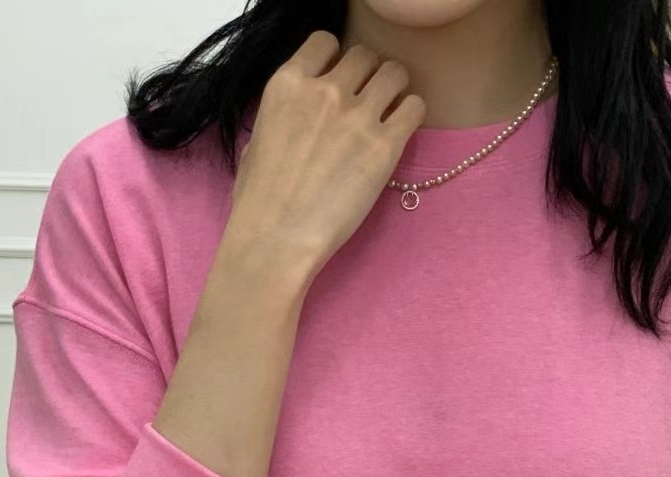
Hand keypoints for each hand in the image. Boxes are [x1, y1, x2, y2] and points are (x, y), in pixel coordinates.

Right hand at [228, 31, 426, 283]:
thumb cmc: (259, 202)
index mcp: (288, 84)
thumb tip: (299, 117)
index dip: (336, 60)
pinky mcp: (385, 146)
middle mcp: (324, 91)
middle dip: (368, 75)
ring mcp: (357, 116)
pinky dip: (411, 114)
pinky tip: (400, 130)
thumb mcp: (257, 140)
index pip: (326, 42)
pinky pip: (414, 108)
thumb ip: (284, 115)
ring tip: (389, 110)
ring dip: (394, 88)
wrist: (276, 240)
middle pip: (364, 56)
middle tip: (368, 101)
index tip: (339, 82)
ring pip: (394, 73)